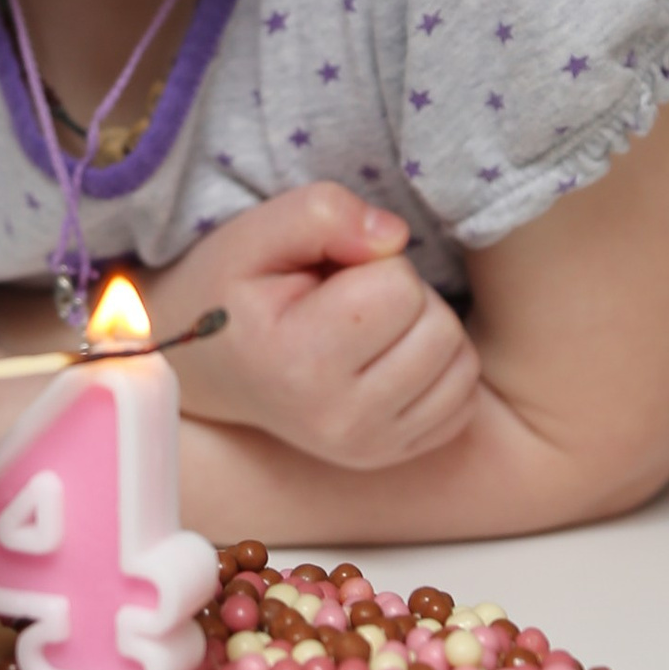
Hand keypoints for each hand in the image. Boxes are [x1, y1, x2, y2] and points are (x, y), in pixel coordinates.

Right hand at [148, 187, 485, 471]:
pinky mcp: (391, 456)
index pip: (401, 286)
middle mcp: (340, 420)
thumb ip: (324, 213)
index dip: (372, 263)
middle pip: (439, 326)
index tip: (326, 276)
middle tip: (345, 301)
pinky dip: (436, 370)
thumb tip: (395, 238)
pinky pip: (463, 399)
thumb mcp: (255, 234)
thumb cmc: (232, 293)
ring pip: (460, 362)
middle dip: (402, 295)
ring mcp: (368, 447)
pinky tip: (385, 359)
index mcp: (301, 364)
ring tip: (364, 328)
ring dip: (423, 330)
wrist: (206, 369)